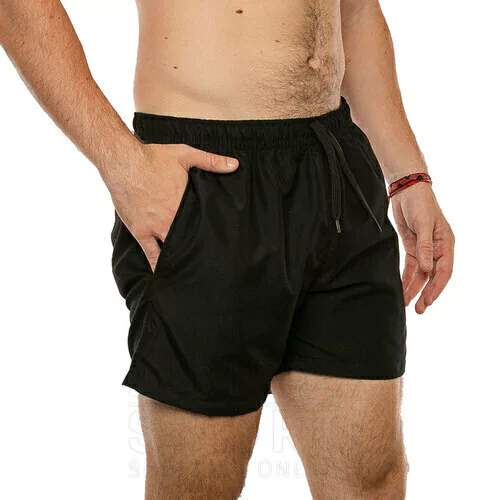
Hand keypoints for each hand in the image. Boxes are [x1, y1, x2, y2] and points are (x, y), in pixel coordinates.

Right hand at [108, 142, 238, 271]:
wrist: (122, 161)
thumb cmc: (152, 157)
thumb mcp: (186, 154)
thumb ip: (212, 161)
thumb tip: (235, 165)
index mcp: (185, 204)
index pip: (203, 224)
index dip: (212, 233)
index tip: (222, 241)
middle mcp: (172, 220)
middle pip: (190, 239)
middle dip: (199, 248)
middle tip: (211, 260)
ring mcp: (155, 228)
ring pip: (173, 249)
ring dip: (182, 257)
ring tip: (194, 270)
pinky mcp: (140, 232)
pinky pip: (150, 253)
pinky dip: (158, 265)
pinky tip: (165, 274)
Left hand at [391, 182, 454, 313]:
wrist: (406, 190)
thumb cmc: (419, 203)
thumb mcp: (423, 224)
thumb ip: (425, 247)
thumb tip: (427, 269)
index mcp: (446, 243)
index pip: (444, 271)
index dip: (436, 287)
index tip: (428, 300)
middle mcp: (437, 249)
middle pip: (432, 276)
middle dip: (426, 293)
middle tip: (419, 309)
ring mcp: (424, 249)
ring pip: (421, 274)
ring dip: (414, 288)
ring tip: (407, 304)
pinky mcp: (412, 247)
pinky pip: (410, 267)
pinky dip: (406, 278)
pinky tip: (402, 289)